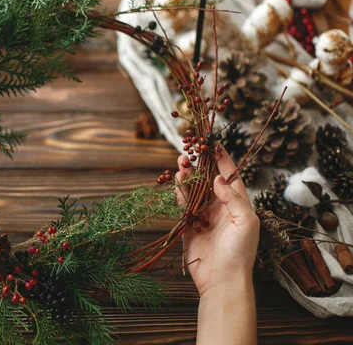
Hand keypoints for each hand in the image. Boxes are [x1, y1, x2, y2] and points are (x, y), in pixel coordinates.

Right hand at [175, 149, 259, 296]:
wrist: (222, 280)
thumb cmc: (240, 252)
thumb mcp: (246, 221)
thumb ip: (232, 198)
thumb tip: (217, 179)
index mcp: (238, 204)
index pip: (230, 176)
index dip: (223, 159)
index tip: (214, 144)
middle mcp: (221, 207)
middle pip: (209, 179)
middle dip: (200, 164)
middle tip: (190, 149)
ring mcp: (204, 215)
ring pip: (194, 189)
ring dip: (187, 175)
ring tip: (180, 161)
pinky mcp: (190, 225)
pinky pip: (183, 204)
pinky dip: (180, 191)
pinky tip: (177, 180)